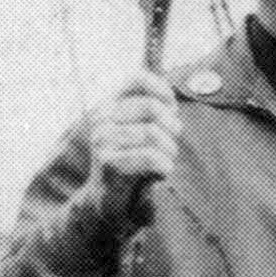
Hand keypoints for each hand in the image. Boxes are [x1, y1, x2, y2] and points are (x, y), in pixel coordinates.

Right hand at [80, 70, 181, 227]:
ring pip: (152, 132)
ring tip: (168, 159)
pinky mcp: (108, 162)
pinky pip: (150, 156)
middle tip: (173, 142)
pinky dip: (164, 164)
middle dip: (171, 125)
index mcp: (110, 104)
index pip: (137, 78)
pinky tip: (163, 170)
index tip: (173, 110)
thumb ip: (153, 113)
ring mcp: (102, 139)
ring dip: (170, 148)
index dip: (163, 90)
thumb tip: (173, 103)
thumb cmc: (130, 161)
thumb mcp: (140, 132)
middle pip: (151, 106)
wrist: (106, 198)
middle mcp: (102, 117)